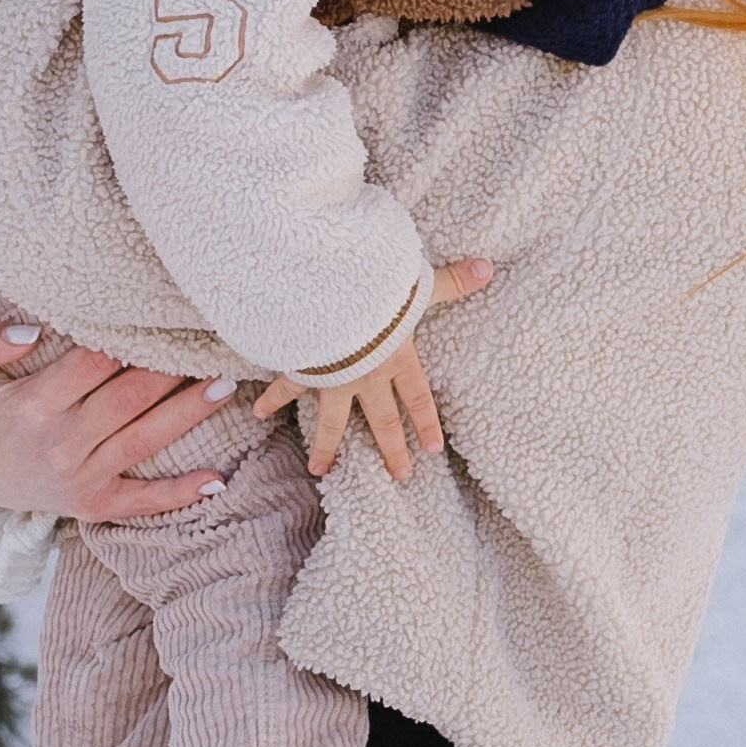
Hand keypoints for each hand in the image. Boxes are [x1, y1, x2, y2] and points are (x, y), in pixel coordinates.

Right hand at [0, 317, 236, 519]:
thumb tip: (29, 332)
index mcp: (33, 404)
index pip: (93, 363)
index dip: (130, 339)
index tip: (163, 316)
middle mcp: (61, 442)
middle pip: (129, 397)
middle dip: (172, 370)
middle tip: (210, 342)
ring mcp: (81, 477)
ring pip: (146, 438)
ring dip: (190, 412)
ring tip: (227, 385)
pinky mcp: (96, 504)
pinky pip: (143, 501)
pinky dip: (180, 493)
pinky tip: (217, 479)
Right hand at [251, 258, 492, 482]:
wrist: (328, 298)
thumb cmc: (375, 294)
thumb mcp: (417, 288)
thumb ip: (451, 281)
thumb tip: (488, 268)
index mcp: (397, 359)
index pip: (418, 399)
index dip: (426, 424)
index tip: (432, 451)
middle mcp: (367, 376)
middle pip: (382, 421)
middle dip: (390, 450)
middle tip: (399, 478)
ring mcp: (334, 377)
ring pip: (333, 420)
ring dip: (327, 447)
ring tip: (319, 471)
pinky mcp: (306, 367)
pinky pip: (287, 386)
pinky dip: (271, 399)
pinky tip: (258, 412)